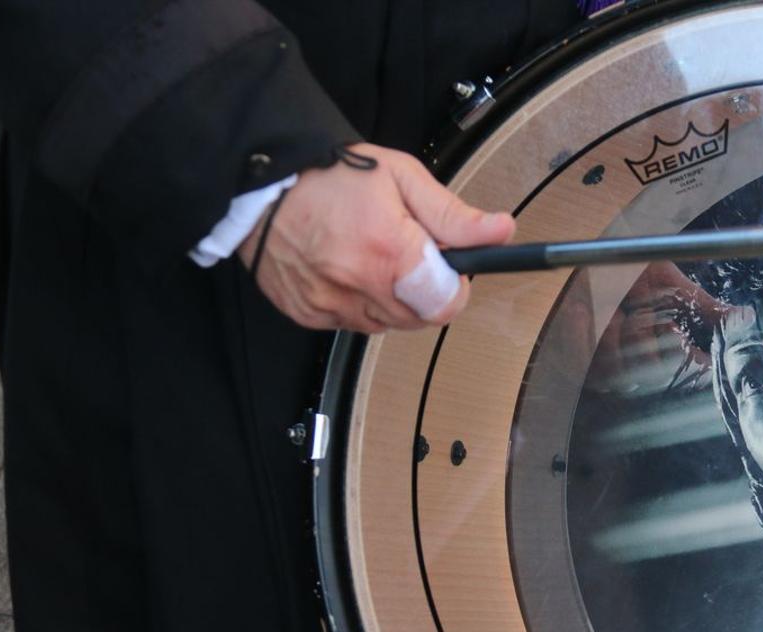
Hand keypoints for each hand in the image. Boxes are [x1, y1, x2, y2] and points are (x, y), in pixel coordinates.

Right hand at [237, 143, 514, 333]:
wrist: (261, 184)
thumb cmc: (331, 175)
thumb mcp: (402, 178)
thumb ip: (453, 215)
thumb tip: (501, 231)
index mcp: (388, 250)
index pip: (446, 303)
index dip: (455, 288)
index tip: (449, 268)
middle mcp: (358, 285)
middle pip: (419, 318)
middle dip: (425, 291)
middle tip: (408, 255)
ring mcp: (330, 304)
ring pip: (387, 325)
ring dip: (393, 300)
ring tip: (374, 257)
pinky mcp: (308, 314)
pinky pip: (353, 323)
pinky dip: (359, 304)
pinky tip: (348, 270)